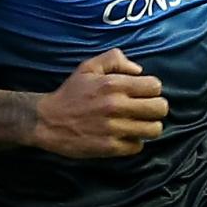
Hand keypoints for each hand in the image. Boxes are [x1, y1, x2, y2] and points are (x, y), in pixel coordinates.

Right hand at [33, 49, 168, 158]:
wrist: (47, 121)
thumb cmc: (70, 93)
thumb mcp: (88, 67)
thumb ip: (114, 59)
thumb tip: (138, 70)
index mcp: (113, 84)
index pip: (155, 86)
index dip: (151, 89)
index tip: (142, 94)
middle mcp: (117, 106)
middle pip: (160, 108)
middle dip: (155, 108)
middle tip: (144, 110)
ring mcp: (114, 128)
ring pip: (154, 129)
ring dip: (148, 126)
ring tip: (137, 124)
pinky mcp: (110, 147)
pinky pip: (138, 146)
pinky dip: (133, 142)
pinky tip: (124, 136)